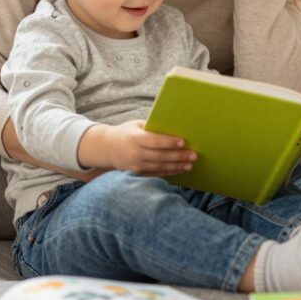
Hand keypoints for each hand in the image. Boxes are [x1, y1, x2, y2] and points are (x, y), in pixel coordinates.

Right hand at [79, 121, 196, 175]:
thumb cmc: (127, 132)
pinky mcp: (137, 173)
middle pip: (160, 156)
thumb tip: (174, 127)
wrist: (107, 148)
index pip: (154, 141)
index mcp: (134, 138)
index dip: (168, 142)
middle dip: (178, 156)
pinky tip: (179, 170)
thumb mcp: (136, 125)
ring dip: (176, 166)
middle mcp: (135, 153)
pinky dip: (169, 172)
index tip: (182, 142)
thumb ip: (152, 128)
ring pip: (160, 167)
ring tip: (190, 164)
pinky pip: (156, 174)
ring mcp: (136, 166)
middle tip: (193, 155)